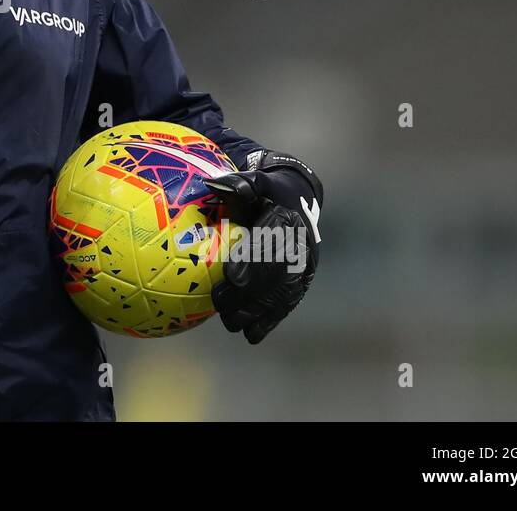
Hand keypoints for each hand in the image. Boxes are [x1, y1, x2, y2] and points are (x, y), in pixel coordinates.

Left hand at [203, 151, 323, 343]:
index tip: (231, 276)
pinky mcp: (301, 282)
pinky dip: (270, 320)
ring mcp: (304, 267)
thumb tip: (213, 183)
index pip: (272, 243)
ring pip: (282, 294)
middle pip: (276, 274)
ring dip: (257, 311)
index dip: (253, 260)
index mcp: (288, 220)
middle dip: (250, 292)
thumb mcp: (256, 181)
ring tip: (231, 322)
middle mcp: (301, 246)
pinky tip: (251, 335)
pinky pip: (287, 303)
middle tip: (222, 302)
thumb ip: (239, 183)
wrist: (298, 200)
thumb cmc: (267, 191)